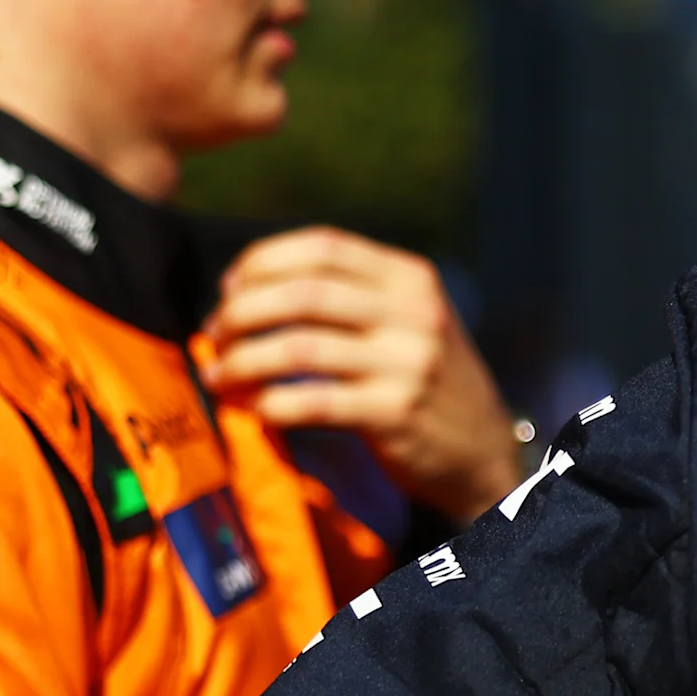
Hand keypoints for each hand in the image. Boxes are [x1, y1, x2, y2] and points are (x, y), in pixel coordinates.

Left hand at [201, 228, 526, 524]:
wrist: (481, 449)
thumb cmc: (423, 379)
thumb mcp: (406, 319)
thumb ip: (348, 294)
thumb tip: (244, 287)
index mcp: (411, 278)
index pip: (323, 246)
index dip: (262, 262)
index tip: (229, 290)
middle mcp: (415, 313)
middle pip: (303, 293)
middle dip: (241, 313)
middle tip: (215, 336)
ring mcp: (409, 363)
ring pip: (299, 347)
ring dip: (242, 362)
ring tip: (221, 377)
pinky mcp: (397, 414)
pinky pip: (312, 403)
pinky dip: (271, 406)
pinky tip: (258, 410)